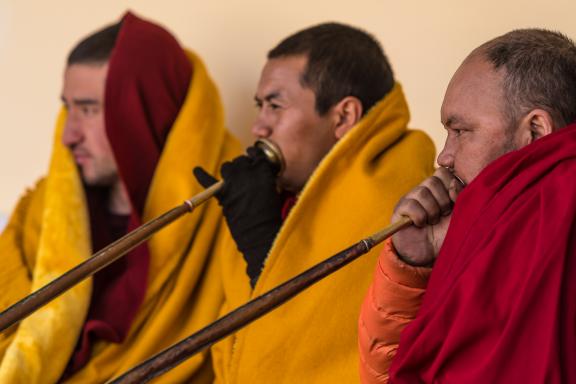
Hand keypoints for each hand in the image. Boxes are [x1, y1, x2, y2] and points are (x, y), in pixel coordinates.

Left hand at [193, 146, 281, 286]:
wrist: (260, 232)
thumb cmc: (270, 213)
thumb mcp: (272, 189)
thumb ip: (262, 176)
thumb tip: (251, 171)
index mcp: (262, 169)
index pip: (256, 154)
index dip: (254, 158)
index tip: (254, 161)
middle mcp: (247, 171)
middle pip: (239, 161)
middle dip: (241, 167)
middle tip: (244, 177)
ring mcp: (233, 182)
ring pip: (227, 167)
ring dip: (229, 171)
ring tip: (232, 180)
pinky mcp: (223, 193)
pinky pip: (208, 180)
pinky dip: (201, 175)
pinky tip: (196, 170)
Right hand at [391, 167, 463, 265]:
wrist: (431, 254)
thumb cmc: (448, 234)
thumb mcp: (462, 213)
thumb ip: (461, 195)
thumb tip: (452, 183)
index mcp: (440, 188)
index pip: (443, 172)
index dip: (451, 185)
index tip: (454, 203)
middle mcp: (424, 190)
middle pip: (433, 180)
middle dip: (443, 201)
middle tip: (442, 215)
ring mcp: (411, 199)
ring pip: (422, 192)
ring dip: (431, 211)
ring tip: (432, 222)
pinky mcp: (400, 209)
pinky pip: (411, 205)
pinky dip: (420, 218)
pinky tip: (420, 225)